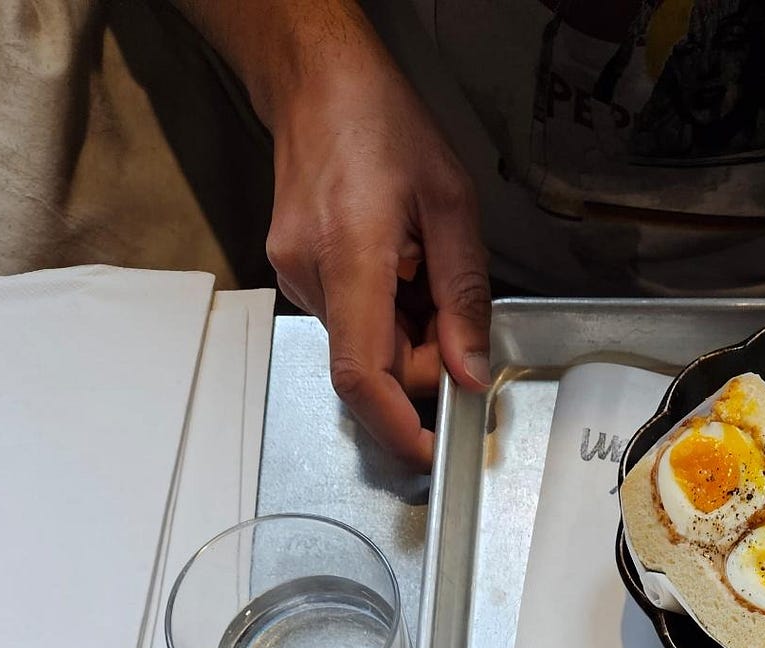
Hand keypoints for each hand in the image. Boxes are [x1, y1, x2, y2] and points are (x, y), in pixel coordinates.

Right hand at [265, 44, 489, 467]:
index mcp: (350, 254)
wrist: (315, 79)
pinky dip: (385, 314)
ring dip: (406, 333)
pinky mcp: (295, 274)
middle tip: (453, 315)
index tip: (429, 450)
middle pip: (372, 365)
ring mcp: (295, 276)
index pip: (360, 374)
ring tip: (420, 269)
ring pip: (363, 345)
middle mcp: (310, 274)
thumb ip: (463, 296)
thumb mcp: (451, 203)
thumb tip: (469, 370)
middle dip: (422, 361)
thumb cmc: (380, 121)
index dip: (395, 427)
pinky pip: (350, 321)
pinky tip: (396, 267)